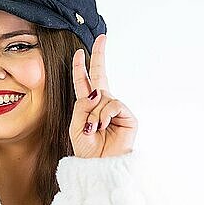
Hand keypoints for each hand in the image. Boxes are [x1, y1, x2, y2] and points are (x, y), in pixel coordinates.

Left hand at [69, 34, 137, 157]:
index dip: (80, 68)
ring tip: (93, 129)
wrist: (99, 166)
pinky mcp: (128, 116)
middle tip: (102, 38)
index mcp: (87, 106)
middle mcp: (102, 104)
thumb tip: (97, 92)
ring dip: (93, 113)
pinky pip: (113, 104)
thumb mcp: (75, 126)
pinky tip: (103, 126)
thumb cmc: (86, 150)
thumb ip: (81, 107)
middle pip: (100, 75)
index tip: (78, 53)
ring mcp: (116, 109)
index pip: (83, 83)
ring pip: (101, 96)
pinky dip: (104, 114)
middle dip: (99, 55)